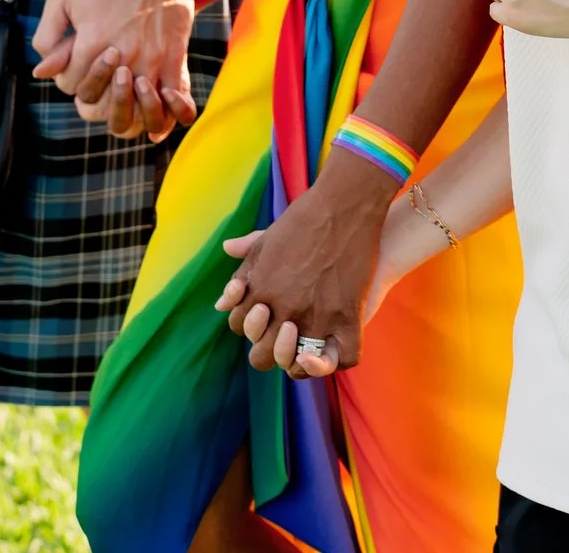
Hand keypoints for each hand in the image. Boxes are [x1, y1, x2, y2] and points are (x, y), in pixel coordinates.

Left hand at [32, 0, 199, 140]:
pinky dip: (163, 110)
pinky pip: (172, 99)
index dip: (68, 77)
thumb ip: (47, 36)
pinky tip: (153, 108)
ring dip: (123, 103)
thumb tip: (42, 71)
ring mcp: (151, 59)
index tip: (77, 62)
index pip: (70, 86)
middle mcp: (121, 57)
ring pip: (133, 108)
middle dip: (90, 91)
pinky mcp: (175, 57)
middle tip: (94, 75)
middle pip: (98, 102)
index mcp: (91, 42)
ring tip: (118, 90)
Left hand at [211, 168, 391, 378]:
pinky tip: (335, 347)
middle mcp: (283, 309)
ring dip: (299, 361)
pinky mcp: (348, 314)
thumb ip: (243, 273)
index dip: (251, 325)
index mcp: (260, 291)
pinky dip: (338, 359)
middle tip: (286, 334)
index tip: (267, 315)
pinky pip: (343, 356)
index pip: (240, 328)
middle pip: (262, 356)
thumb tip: (220, 303)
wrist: (345, 204)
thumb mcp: (265, 241)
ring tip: (308, 344)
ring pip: (298, 364)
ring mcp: (315, 314)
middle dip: (269, 351)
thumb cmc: (304, 218)